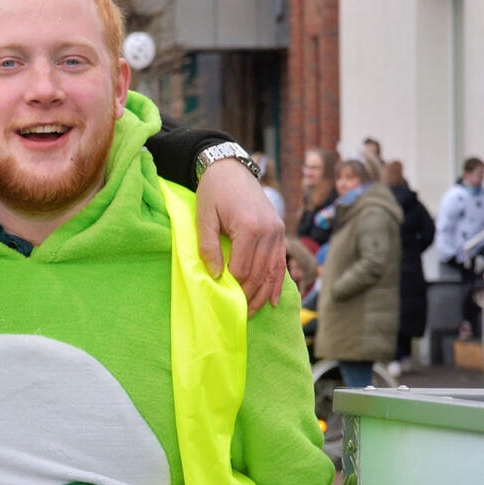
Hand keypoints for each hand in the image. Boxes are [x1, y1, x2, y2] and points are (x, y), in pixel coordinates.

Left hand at [195, 158, 284, 314]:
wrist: (231, 170)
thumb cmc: (213, 193)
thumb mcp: (204, 218)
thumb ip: (208, 247)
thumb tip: (215, 275)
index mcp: (250, 228)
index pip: (242, 268)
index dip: (232, 287)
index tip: (223, 301)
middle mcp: (269, 231)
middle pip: (259, 273)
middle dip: (249, 296)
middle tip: (237, 314)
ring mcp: (278, 231)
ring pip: (273, 271)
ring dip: (263, 294)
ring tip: (252, 312)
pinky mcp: (279, 231)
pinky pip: (281, 262)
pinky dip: (278, 282)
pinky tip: (274, 300)